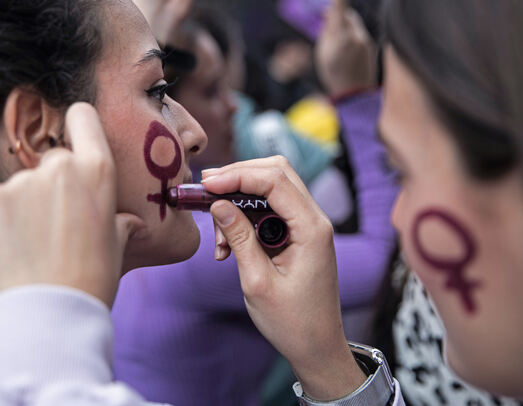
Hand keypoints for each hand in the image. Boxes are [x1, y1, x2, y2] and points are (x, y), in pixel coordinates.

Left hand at [0, 103, 143, 306]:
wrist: (50, 312)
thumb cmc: (92, 280)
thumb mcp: (116, 246)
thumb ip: (119, 222)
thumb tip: (129, 223)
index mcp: (97, 171)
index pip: (81, 116)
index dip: (77, 126)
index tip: (73, 138)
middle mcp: (58, 166)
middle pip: (53, 158)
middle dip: (53, 182)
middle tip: (56, 222)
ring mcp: (20, 181)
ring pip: (22, 182)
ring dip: (26, 204)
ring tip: (33, 244)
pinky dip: (0, 219)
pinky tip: (11, 246)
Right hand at [202, 157, 366, 400]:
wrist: (317, 348)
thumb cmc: (293, 322)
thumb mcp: (258, 281)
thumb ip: (239, 237)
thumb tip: (218, 203)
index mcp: (312, 228)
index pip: (274, 180)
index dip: (237, 175)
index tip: (206, 185)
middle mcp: (314, 219)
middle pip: (275, 173)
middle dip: (238, 177)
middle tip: (205, 191)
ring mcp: (307, 225)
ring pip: (270, 190)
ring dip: (238, 203)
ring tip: (219, 240)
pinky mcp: (298, 234)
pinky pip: (269, 211)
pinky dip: (245, 218)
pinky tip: (227, 246)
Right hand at [315, 0, 376, 96]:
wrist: (353, 93)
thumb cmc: (333, 72)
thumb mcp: (322, 50)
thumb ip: (326, 29)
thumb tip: (329, 11)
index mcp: (339, 37)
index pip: (338, 8)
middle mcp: (355, 36)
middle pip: (348, 15)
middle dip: (340, 18)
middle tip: (328, 27)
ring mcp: (365, 41)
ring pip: (354, 26)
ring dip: (346, 31)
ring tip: (340, 51)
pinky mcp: (371, 46)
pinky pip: (360, 36)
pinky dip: (353, 40)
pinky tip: (350, 56)